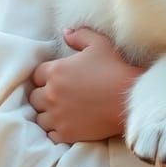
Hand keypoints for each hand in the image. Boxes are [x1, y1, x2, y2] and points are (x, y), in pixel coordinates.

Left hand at [30, 28, 142, 143]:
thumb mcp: (99, 44)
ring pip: (40, 117)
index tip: (57, 79)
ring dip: (48, 114)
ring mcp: (57, 116)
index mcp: (55, 71)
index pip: (37, 75)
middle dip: (44, 96)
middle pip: (35, 97)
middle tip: (59, 96)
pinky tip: (67, 125)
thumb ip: (80, 35)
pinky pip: (50, 134)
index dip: (46, 76)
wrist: (130, 99)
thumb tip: (65, 32)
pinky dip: (56, 130)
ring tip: (62, 112)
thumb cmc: (115, 68)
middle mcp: (51, 94)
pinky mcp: (66, 133)